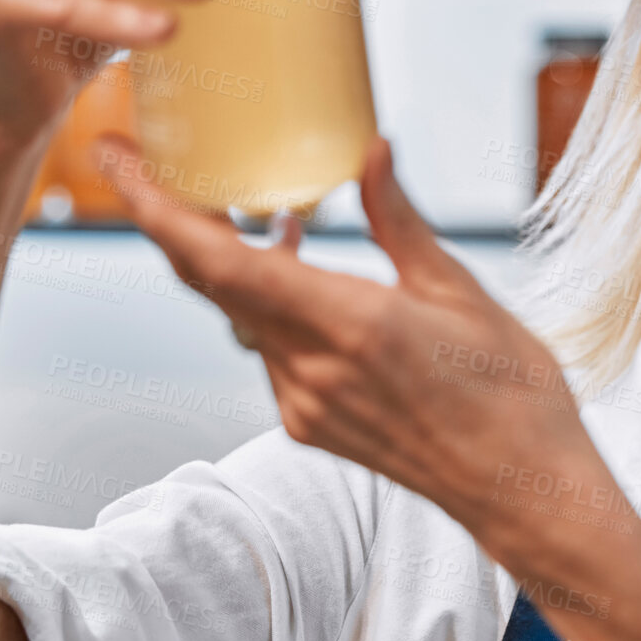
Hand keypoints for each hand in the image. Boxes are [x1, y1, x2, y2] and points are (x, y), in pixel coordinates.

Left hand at [97, 134, 628, 552]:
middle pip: (209, 285)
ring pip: (237, 316)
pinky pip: (265, 350)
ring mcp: (303, 405)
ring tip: (253, 205)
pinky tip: (301, 268)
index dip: (158, 209)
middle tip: (157, 163)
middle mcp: (310, 370)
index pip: (221, 263)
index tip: (118, 161)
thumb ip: (399, 221)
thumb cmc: (510, 392)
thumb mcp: (461, 291)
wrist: (522, 490)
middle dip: (174, 220)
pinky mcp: (309, 426)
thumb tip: (370, 150)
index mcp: (350, 325)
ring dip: (230, 259)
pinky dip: (266, 302)